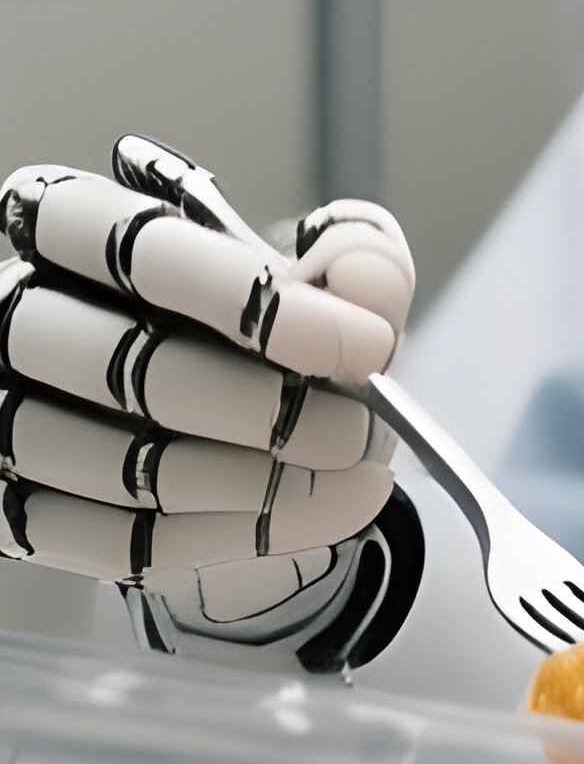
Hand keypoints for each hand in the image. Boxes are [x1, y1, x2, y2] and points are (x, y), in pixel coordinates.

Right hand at [0, 135, 412, 583]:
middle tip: (362, 429)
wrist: (238, 413)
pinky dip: (229, 534)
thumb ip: (359, 259)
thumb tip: (366, 277)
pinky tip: (316, 515)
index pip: (139, 246)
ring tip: (351, 477)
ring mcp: (3, 412)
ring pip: (117, 461)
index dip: (255, 298)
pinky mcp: (12, 509)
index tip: (367, 343)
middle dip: (266, 406)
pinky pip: (113, 539)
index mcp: (73, 223)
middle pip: (127, 364)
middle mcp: (14, 311)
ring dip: (253, 480)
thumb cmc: (270, 324)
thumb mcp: (328, 271)